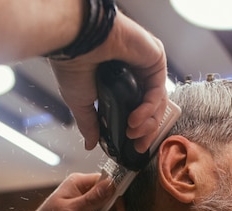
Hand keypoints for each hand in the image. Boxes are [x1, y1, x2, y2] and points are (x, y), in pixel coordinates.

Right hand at [50, 10, 167, 152]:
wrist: (77, 44)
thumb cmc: (73, 65)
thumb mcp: (81, 103)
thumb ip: (90, 124)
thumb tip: (90, 144)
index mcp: (117, 83)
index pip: (136, 110)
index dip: (138, 131)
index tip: (134, 146)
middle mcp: (134, 74)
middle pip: (151, 108)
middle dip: (147, 131)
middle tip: (139, 145)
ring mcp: (146, 66)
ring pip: (158, 101)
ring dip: (148, 122)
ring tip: (133, 133)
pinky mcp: (155, 59)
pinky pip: (158, 90)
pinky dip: (149, 109)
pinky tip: (135, 119)